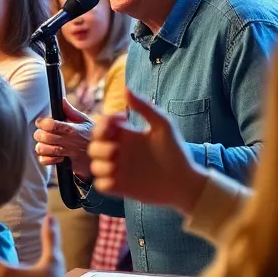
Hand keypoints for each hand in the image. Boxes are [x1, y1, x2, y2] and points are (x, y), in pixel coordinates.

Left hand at [34, 98, 93, 167]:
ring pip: (43, 149)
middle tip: (41, 133)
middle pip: (44, 137)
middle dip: (39, 134)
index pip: (51, 125)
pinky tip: (50, 154)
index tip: (40, 122)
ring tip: (44, 144)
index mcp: (72, 129)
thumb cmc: (91, 136)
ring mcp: (66, 153)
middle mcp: (68, 141)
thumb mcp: (84, 121)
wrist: (103, 155)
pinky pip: (47, 161)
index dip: (42, 122)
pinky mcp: (65, 163)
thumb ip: (70, 111)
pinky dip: (45, 158)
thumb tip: (62, 100)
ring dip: (41, 146)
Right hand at [88, 89, 206, 213]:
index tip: (116, 126)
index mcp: (126, 135)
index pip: (102, 125)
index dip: (102, 124)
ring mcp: (118, 170)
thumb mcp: (162, 126)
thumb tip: (125, 89)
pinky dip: (104, 182)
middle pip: (93, 145)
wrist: (184, 182)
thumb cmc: (176, 152)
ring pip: (94, 165)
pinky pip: (101, 185)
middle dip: (99, 146)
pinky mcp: (120, 187)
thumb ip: (144, 107)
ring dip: (100, 164)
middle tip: (116, 150)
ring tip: (116, 166)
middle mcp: (119, 151)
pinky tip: (117, 180)